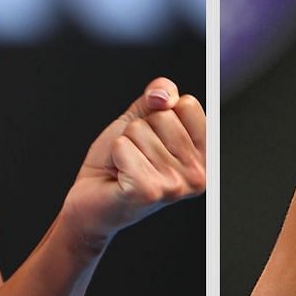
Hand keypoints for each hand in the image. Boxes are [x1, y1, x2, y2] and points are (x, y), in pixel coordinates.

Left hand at [63, 77, 207, 248]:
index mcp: (204, 156)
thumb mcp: (142, 118)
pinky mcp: (148, 191)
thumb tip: (163, 95)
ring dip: (126, 144)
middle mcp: (197, 174)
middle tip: (137, 156)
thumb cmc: (119, 161)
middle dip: (141, 129)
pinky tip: (119, 175)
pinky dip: (114, 154)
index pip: (189, 104)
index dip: (162, 112)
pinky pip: (123, 146)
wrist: (91, 201)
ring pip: (140, 130)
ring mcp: (175, 185)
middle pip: (164, 116)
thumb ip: (159, 95)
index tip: (155, 137)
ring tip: (127, 167)